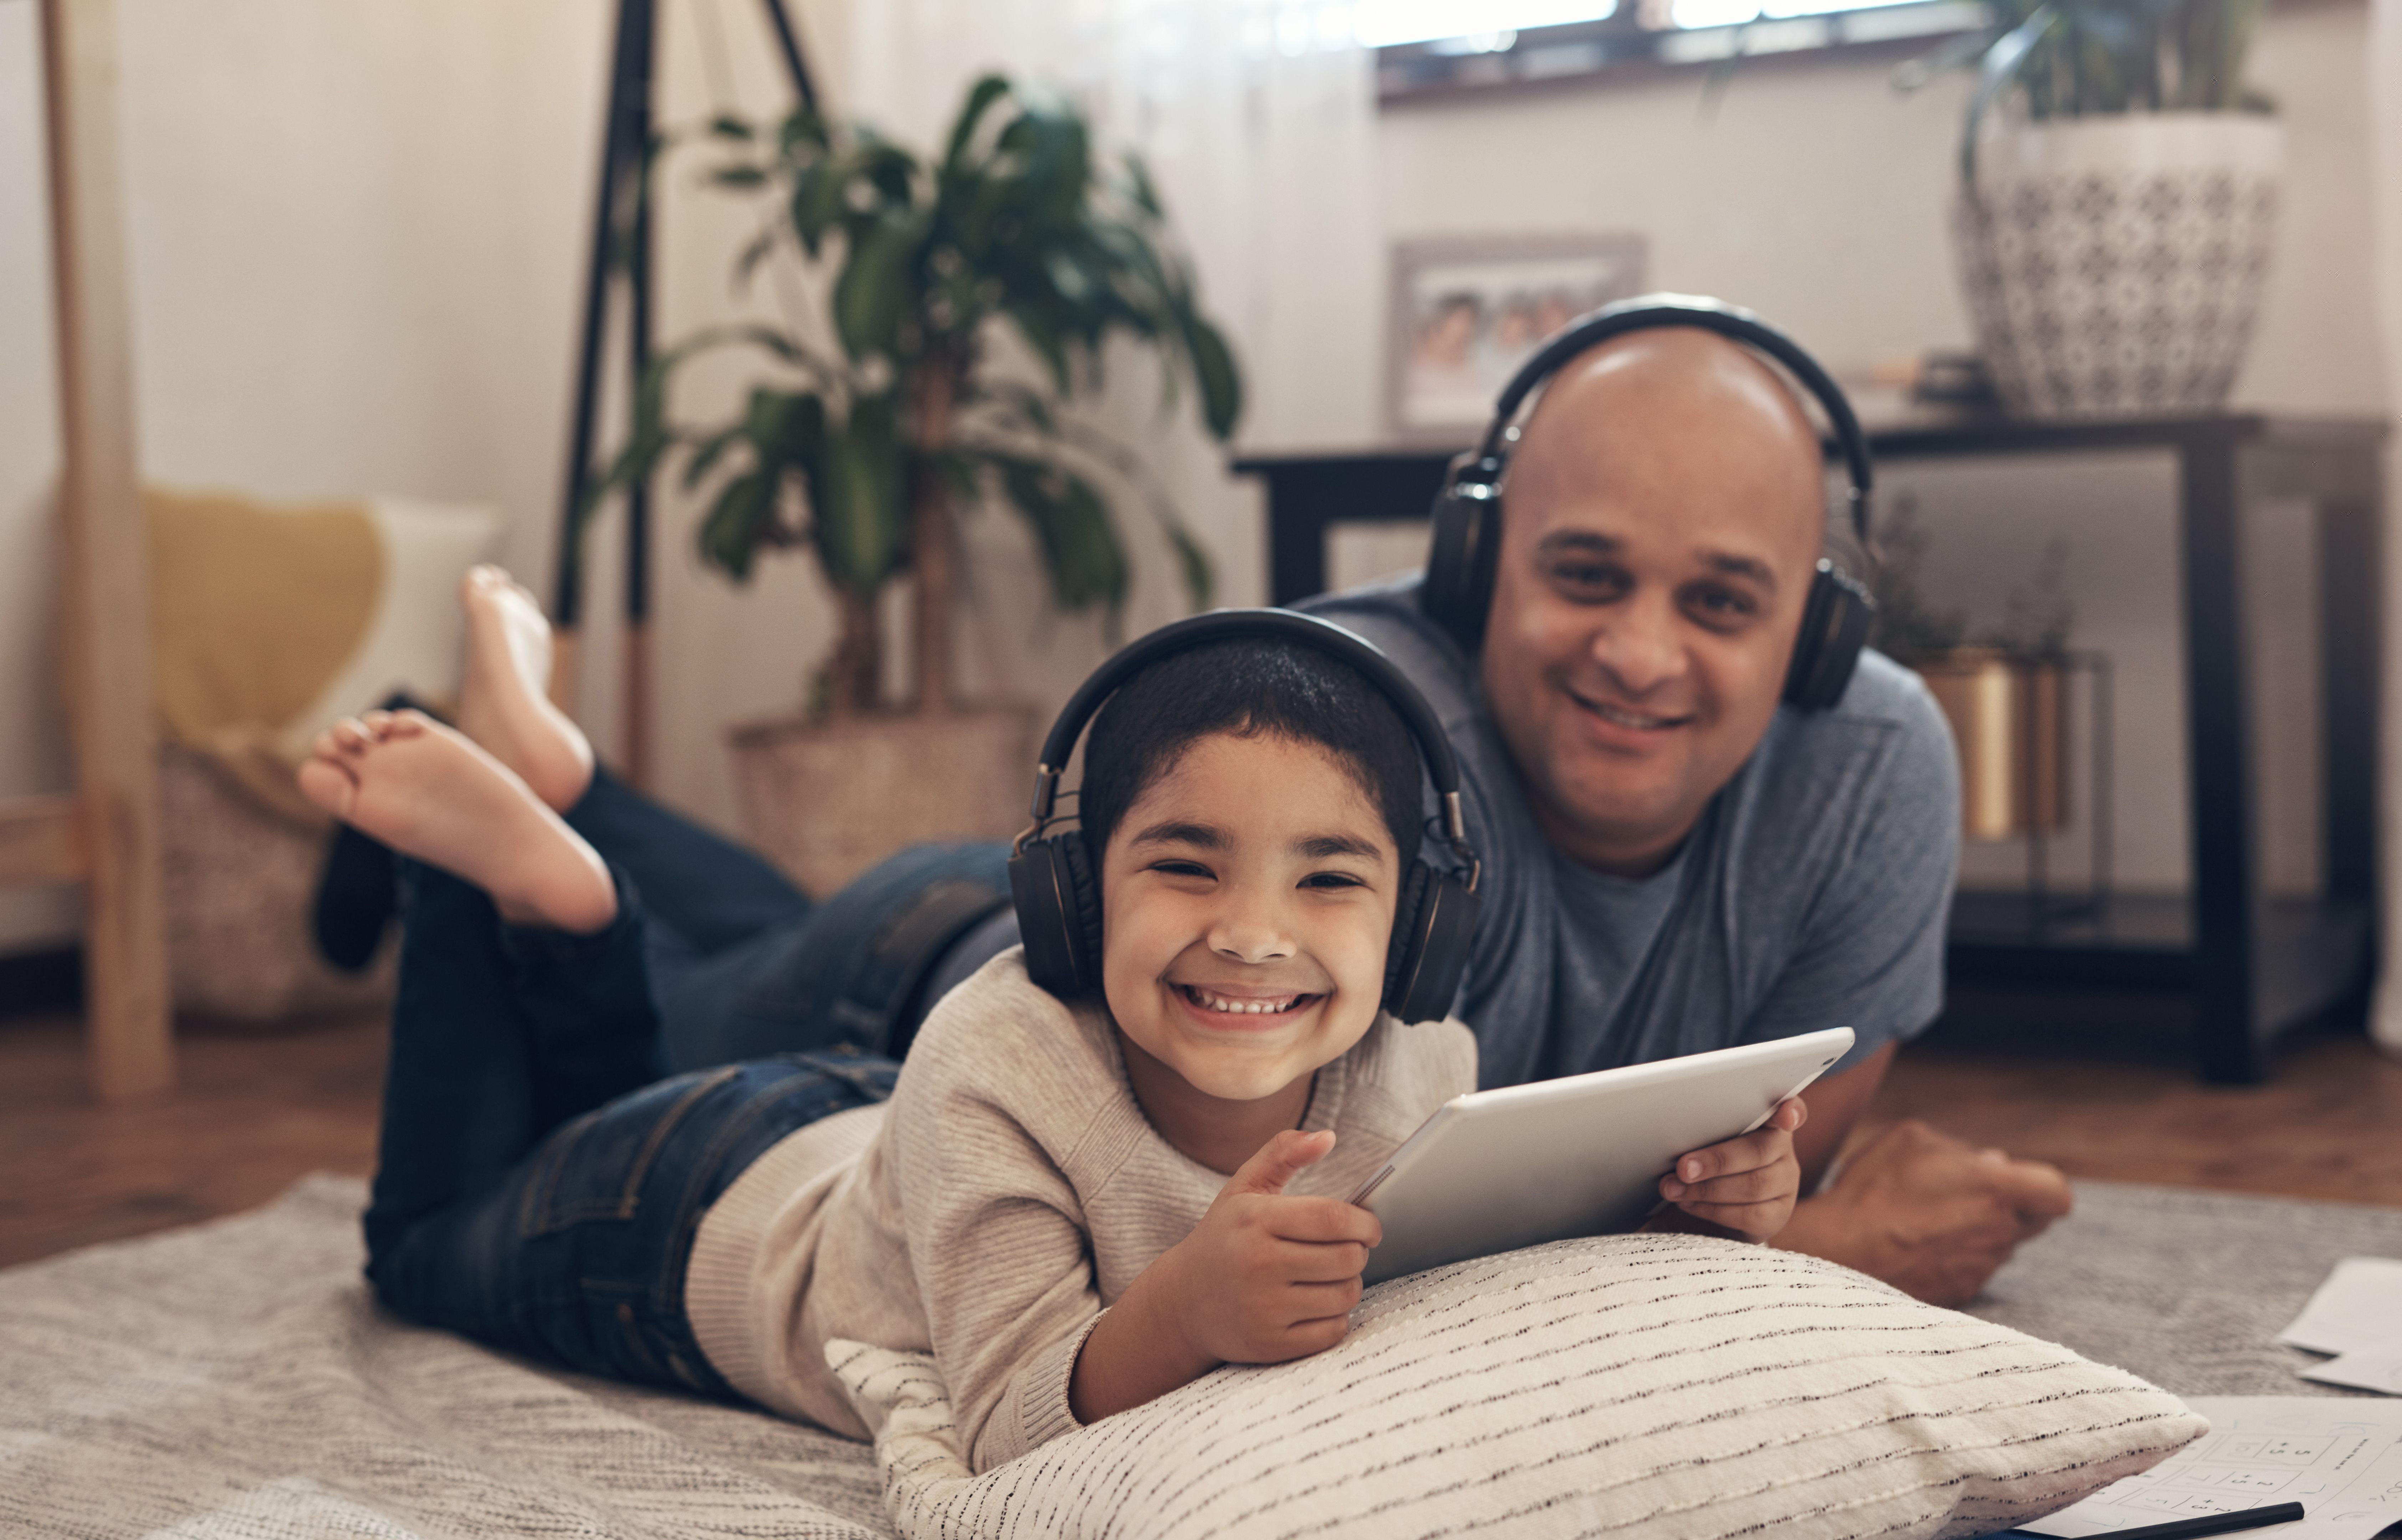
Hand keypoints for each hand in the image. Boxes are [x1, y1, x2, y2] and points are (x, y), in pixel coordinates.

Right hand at [1163, 1129, 1382, 1363]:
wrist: (1182, 1303)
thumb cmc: (1224, 1238)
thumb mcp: (1244, 1188)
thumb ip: (1283, 1152)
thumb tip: (1327, 1136)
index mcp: (1254, 1219)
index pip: (1333, 1218)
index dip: (1365, 1222)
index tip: (1370, 1226)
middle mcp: (1256, 1264)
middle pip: (1346, 1258)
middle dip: (1358, 1252)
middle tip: (1347, 1249)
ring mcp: (1263, 1308)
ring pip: (1345, 1295)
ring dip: (1349, 1283)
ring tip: (1331, 1275)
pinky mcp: (1270, 1344)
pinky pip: (1333, 1330)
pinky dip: (1336, 1317)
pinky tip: (1317, 1304)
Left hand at [1652, 1098, 1806, 1241]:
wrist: (1714, 1205)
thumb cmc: (1705, 1160)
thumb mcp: (1705, 1138)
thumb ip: (1703, 1129)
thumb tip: (1673, 1130)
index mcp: (1767, 1121)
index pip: (1791, 1109)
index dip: (1791, 1111)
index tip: (1784, 1115)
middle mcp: (1782, 1150)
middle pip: (1759, 1151)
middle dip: (1716, 1160)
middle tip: (1682, 1167)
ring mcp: (1786, 1183)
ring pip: (1754, 1185)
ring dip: (1707, 1188)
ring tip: (1674, 1188)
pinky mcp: (1778, 1213)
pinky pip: (1750, 1214)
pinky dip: (1713, 1209)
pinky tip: (1689, 1203)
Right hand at [1774, 1118, 2072, 1306]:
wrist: (1837, 1254)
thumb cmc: (1874, 1189)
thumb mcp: (1912, 1140)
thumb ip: (1959, 1149)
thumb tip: (1989, 1163)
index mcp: (1997, 1190)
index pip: (2056, 1194)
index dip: (2043, 1187)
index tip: (2018, 1182)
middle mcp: (1999, 1233)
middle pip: (2032, 1221)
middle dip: (2010, 1206)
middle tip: (1969, 1195)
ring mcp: (1982, 1267)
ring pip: (2000, 1245)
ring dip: (1978, 1231)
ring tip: (1928, 1219)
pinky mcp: (1962, 1293)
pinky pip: (1973, 1269)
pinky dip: (1955, 1257)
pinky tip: (1917, 1245)